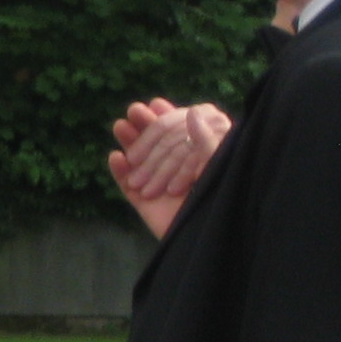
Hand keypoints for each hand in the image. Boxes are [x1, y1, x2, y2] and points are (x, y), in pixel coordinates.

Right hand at [109, 101, 230, 239]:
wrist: (211, 238)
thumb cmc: (225, 200)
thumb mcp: (221, 166)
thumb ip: (209, 141)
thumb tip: (192, 112)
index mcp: (203, 162)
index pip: (184, 135)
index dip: (170, 118)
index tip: (157, 103)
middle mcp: (181, 173)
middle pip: (161, 145)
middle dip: (146, 127)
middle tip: (135, 110)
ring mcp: (163, 189)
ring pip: (143, 163)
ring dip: (130, 144)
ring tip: (120, 126)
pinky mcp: (149, 207)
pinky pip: (130, 188)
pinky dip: (121, 173)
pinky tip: (115, 157)